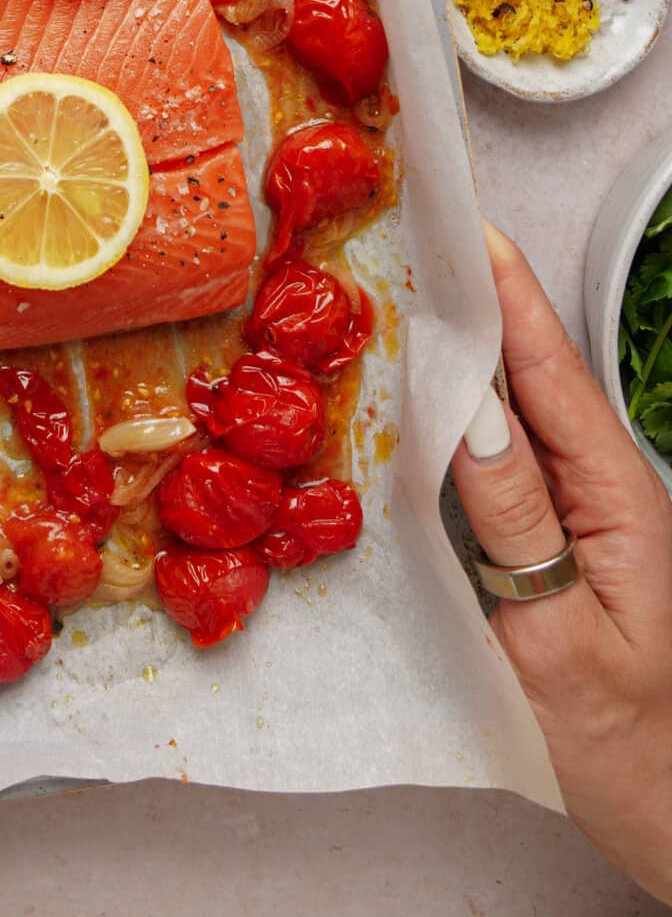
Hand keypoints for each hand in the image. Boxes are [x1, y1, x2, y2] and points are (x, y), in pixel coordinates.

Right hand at [453, 222, 671, 904]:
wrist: (670, 824)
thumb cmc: (630, 748)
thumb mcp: (565, 641)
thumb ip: (520, 525)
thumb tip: (472, 412)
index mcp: (619, 496)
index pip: (552, 372)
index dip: (508, 294)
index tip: (465, 225)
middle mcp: (600, 490)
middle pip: (531, 375)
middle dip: (478, 300)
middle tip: (413, 238)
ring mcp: (575, 516)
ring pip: (510, 413)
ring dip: (461, 351)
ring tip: (403, 293)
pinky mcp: (546, 544)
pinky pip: (496, 461)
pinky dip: (453, 416)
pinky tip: (415, 399)